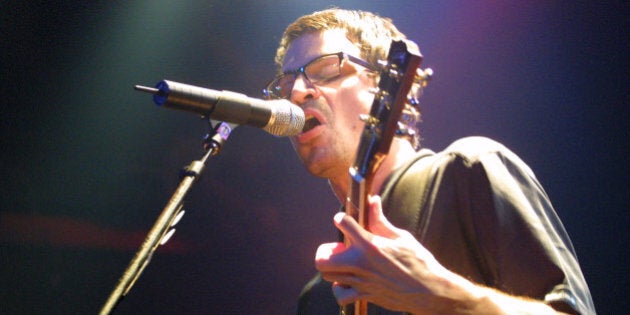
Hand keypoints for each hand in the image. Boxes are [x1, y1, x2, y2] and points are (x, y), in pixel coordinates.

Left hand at [315, 195, 460, 312]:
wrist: (429, 291)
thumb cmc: (418, 262)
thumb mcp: (401, 237)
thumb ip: (380, 220)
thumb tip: (373, 200)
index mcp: (370, 244)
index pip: (343, 223)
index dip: (341, 219)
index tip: (343, 221)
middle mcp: (361, 263)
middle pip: (323, 259)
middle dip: (325, 252)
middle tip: (338, 250)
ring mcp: (361, 281)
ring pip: (328, 276)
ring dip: (333, 268)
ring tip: (344, 264)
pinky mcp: (365, 295)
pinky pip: (341, 295)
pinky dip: (340, 289)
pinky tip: (348, 282)